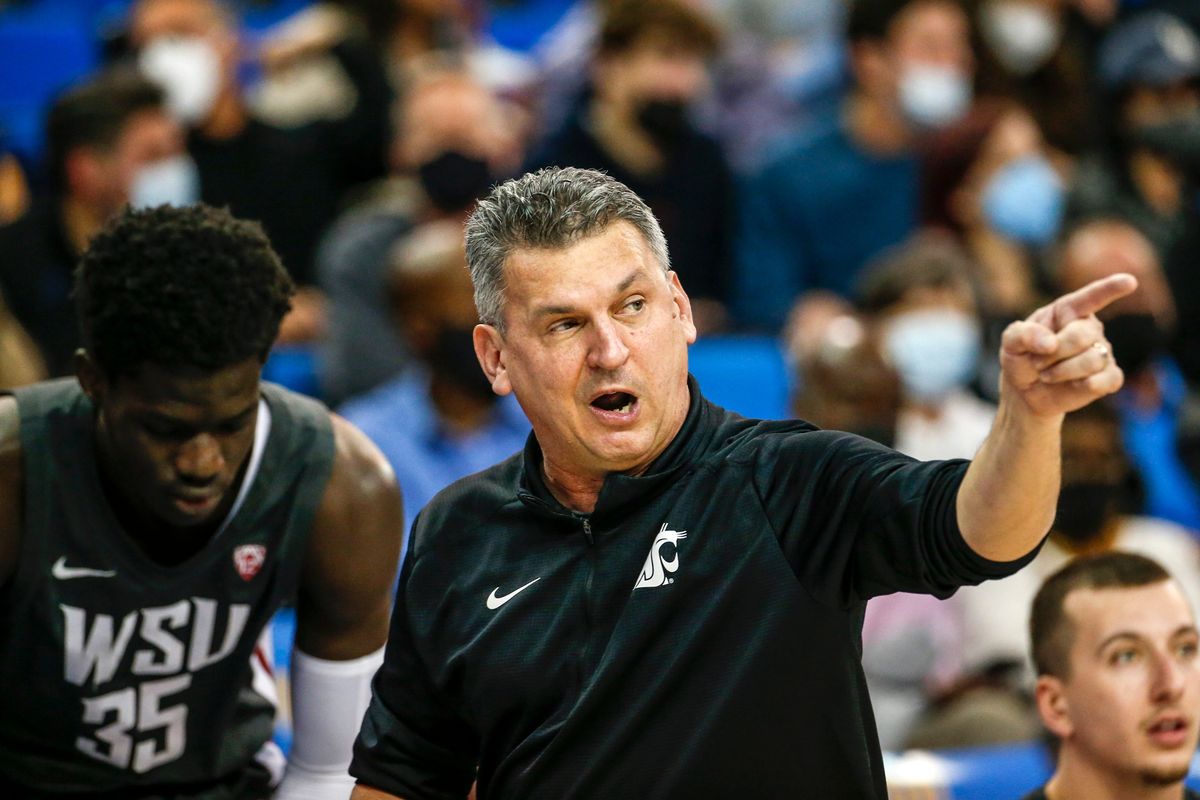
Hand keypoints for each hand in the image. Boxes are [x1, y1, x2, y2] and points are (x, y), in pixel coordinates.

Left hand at [999, 273, 1137, 416]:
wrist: (1026, 392)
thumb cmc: (1021, 359)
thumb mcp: (1010, 343)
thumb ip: (1022, 334)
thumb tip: (1051, 344)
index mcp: (1068, 311)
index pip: (1091, 297)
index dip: (1110, 288)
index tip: (1129, 281)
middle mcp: (1090, 328)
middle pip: (1082, 335)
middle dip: (1054, 353)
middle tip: (1037, 363)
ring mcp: (1103, 352)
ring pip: (1093, 359)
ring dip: (1062, 371)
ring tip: (1048, 374)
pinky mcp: (1109, 376)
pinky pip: (1109, 380)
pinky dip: (1086, 385)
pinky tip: (1074, 385)